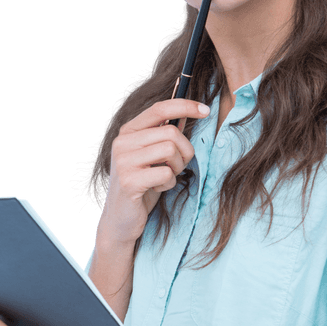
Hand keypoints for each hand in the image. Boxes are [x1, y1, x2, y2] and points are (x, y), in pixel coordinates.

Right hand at [98, 98, 208, 246]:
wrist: (120, 220)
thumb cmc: (142, 185)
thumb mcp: (152, 156)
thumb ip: (164, 135)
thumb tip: (187, 112)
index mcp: (128, 132)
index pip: (159, 109)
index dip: (185, 105)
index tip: (206, 110)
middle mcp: (122, 143)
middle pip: (171, 132)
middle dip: (184, 151)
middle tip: (177, 166)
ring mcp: (123, 162)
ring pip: (170, 150)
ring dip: (176, 167)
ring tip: (165, 177)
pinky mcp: (129, 181)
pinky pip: (165, 173)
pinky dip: (169, 183)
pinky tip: (156, 189)